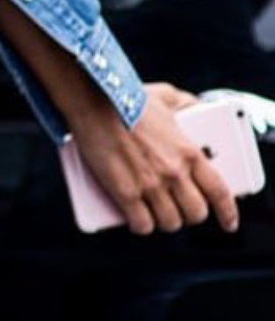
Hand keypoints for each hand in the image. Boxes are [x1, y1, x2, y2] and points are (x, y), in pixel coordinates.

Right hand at [69, 82, 239, 235]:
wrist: (94, 102)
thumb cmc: (125, 97)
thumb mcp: (165, 96)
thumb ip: (184, 103)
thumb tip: (195, 106)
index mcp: (189, 152)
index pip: (219, 192)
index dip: (227, 212)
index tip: (227, 222)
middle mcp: (174, 172)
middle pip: (196, 213)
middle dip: (188, 214)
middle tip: (177, 207)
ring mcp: (150, 185)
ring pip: (170, 223)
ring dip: (163, 221)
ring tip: (154, 212)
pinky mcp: (125, 193)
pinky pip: (142, 224)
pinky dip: (140, 225)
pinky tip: (135, 217)